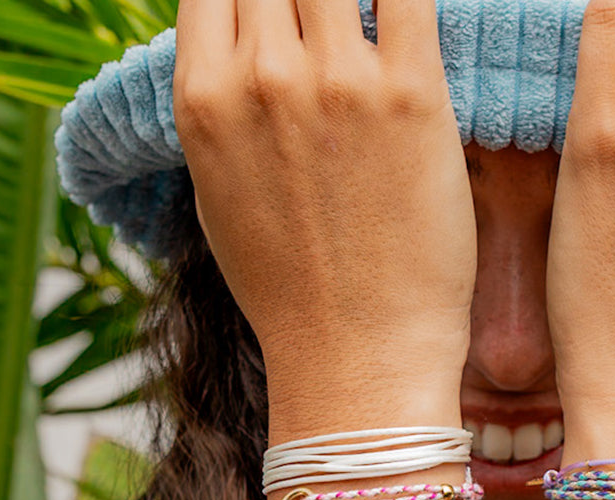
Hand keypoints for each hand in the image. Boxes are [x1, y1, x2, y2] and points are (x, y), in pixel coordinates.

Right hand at [173, 0, 475, 436]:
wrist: (357, 350)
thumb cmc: (289, 284)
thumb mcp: (215, 190)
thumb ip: (221, 106)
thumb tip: (235, 53)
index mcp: (203, 97)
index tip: (281, 12)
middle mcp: (262, 76)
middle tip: (330, 28)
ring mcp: (336, 80)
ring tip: (368, 36)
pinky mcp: (411, 94)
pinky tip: (405, 13)